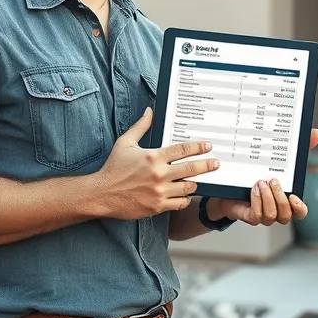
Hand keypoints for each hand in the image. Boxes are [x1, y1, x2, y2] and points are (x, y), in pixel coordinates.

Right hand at [96, 108, 218, 219]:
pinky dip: (185, 199)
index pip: (182, 150)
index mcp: (153, 157)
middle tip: (216, 163)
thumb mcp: (125, 143)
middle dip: (206, 165)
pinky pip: (179, 203)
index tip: (208, 146)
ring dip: (194, 183)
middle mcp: (159, 174)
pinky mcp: (157, 206)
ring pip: (188, 187)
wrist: (102, 194)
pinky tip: (185, 195)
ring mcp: (159, 191)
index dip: (198, 147)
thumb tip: (149, 111)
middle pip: (191, 169)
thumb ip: (140, 127)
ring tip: (199, 180)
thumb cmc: (113, 168)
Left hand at [211, 128, 317, 225]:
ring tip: (260, 182)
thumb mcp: (278, 158)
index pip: (300, 212)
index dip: (300, 208)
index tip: (294, 196)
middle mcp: (275, 209)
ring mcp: (262, 214)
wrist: (229, 179)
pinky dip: (256, 201)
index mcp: (286, 198)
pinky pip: (256, 216)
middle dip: (280, 198)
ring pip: (271, 216)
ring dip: (267, 198)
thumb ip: (299, 148)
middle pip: (286, 216)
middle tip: (273, 180)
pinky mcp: (248, 215)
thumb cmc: (257, 171)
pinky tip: (253, 189)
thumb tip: (317, 135)